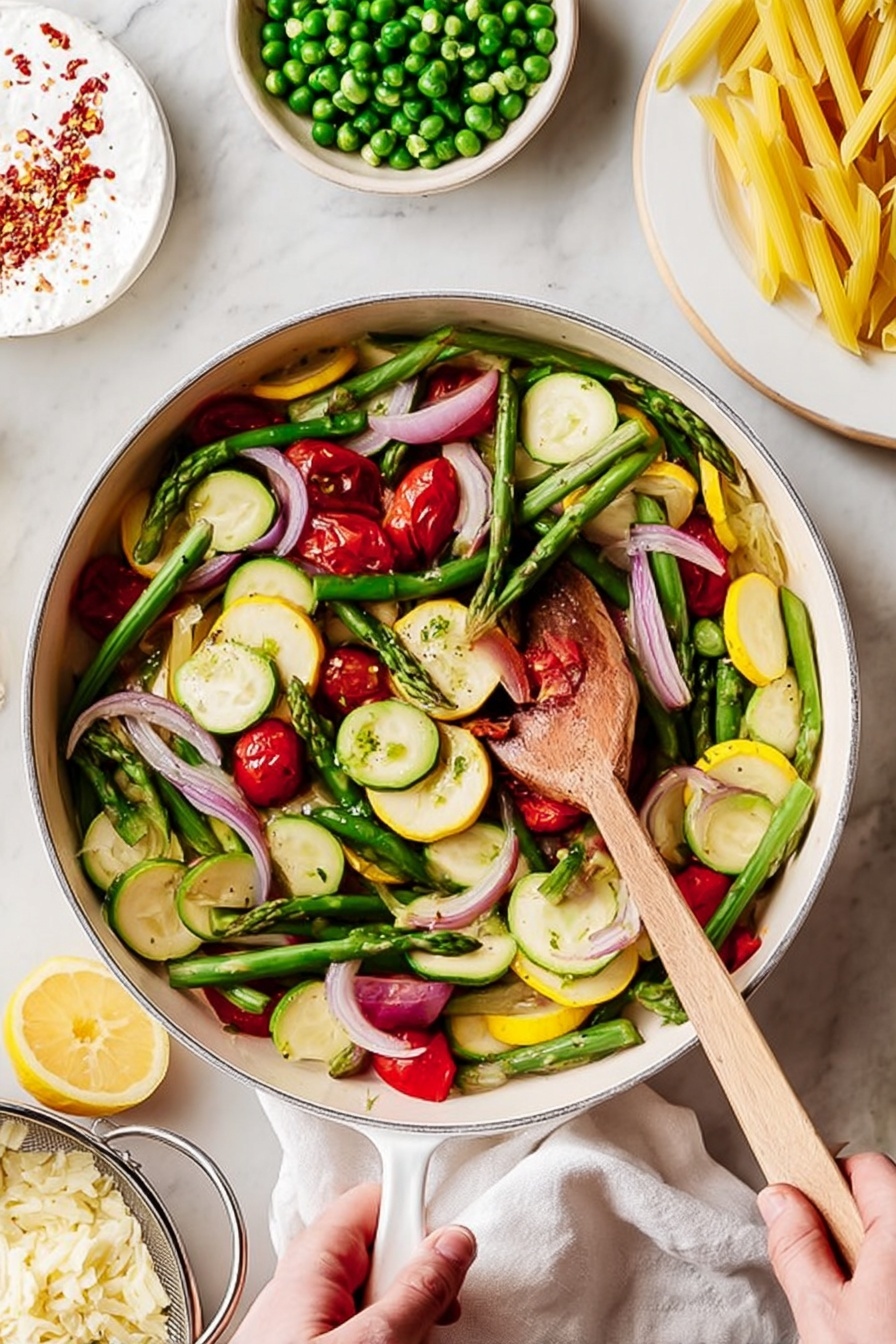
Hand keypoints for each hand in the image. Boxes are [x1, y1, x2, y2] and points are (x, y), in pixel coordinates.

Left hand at [231, 1183, 476, 1343]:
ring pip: (373, 1302)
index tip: (449, 1250)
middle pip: (378, 1255)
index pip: (372, 1204)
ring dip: (404, 1324)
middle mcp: (301, 1289)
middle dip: (414, 1283)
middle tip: (433, 1317)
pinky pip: (360, 1334)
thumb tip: (452, 1243)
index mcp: (309, 1264)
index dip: (415, 1218)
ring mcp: (304, 1329)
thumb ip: (417, 1289)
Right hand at [759, 1152, 895, 1342]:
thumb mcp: (825, 1316)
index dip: (827, 1185)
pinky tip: (884, 1328)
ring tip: (864, 1319)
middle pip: (886, 1206)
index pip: (865, 1167)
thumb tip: (780, 1202)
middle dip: (851, 1232)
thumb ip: (797, 1247)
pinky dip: (894, 1292)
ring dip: (877, 1267)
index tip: (803, 1214)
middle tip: (833, 1282)